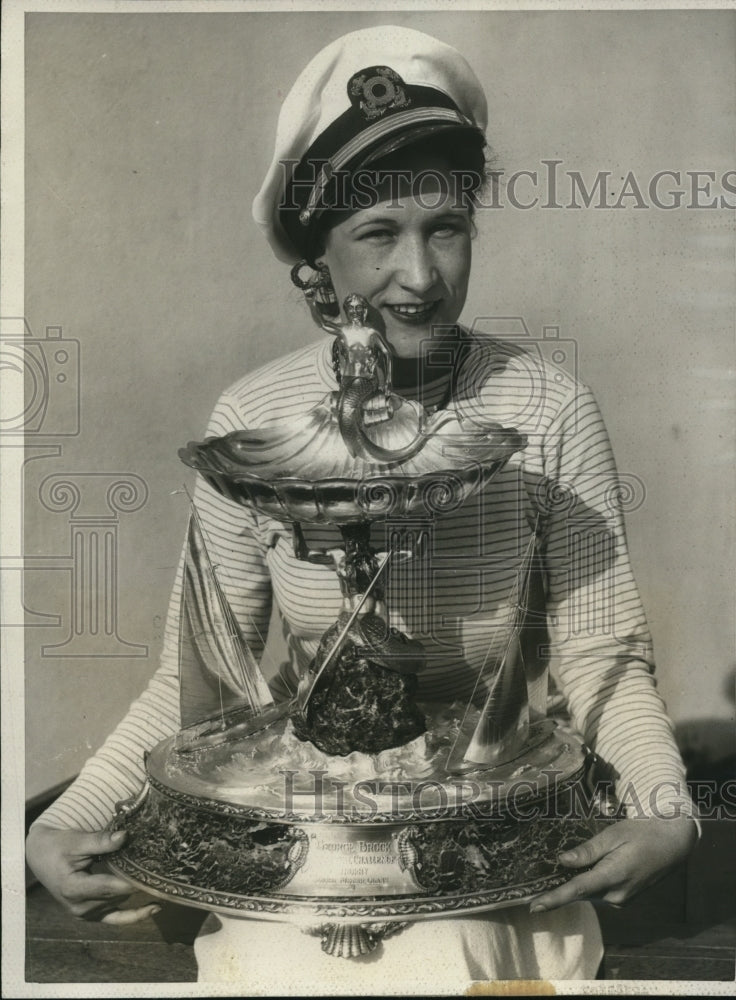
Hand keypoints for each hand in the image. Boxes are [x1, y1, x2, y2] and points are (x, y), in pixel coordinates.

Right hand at [26, 824, 159, 924]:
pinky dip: (134, 915)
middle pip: (117, 896)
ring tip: (166, 887)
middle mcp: (79, 907)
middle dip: (140, 886)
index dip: (133, 882)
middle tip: (167, 875)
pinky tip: (154, 908)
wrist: (41, 856)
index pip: (110, 887)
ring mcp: (84, 914)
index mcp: (73, 889)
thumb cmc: (59, 846)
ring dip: (139, 898)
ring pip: (119, 907)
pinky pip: (115, 918)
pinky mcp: (90, 914)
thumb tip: (125, 836)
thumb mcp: (78, 840)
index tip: (155, 875)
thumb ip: (101, 841)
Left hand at [530, 816, 697, 912]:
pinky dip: (589, 884)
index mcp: (614, 876)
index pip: (577, 890)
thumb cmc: (643, 833)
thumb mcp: (613, 835)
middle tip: (536, 883)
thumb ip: (588, 851)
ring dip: (576, 885)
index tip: (534, 907)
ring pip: (590, 893)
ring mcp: (623, 899)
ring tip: (556, 874)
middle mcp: (617, 894)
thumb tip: (563, 861)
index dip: (554, 899)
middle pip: (581, 892)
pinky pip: (600, 893)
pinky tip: (582, 871)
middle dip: (560, 888)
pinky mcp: (626, 898)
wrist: (673, 844)